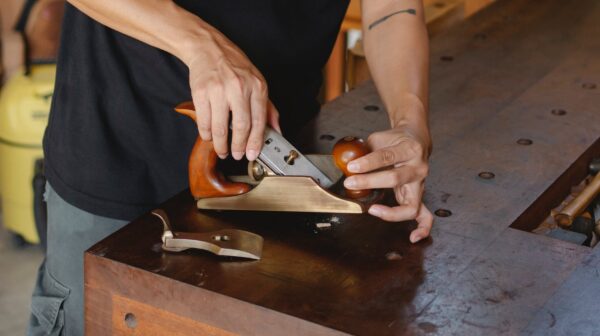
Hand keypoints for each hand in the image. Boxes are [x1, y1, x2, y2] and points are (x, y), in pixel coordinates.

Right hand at [183, 30, 279, 160]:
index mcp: (257, 86)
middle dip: (239, 146)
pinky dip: (206, 134)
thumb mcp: (257, 82)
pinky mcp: (201, 92)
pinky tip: (209, 137)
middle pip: (241, 126)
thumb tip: (276, 130)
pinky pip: (204, 121)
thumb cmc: (234, 67)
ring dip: (221, 145)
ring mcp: (219, 90)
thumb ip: (268, 107)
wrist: (208, 48)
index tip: (253, 154)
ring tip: (222, 150)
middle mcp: (239, 87)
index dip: (256, 142)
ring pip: (220, 127)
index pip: (259, 121)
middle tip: (236, 155)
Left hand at [343, 124, 432, 242]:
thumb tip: (343, 163)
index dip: (367, 163)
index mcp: (409, 149)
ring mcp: (421, 184)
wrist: (415, 139)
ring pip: (410, 204)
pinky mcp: (420, 196)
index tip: (351, 166)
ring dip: (390, 211)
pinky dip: (422, 228)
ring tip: (372, 210)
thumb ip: (363, 151)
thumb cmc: (394, 141)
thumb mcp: (378, 139)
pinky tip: (412, 237)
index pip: (386, 156)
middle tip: (350, 183)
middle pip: (395, 178)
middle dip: (369, 182)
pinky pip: (425, 216)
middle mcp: (418, 168)